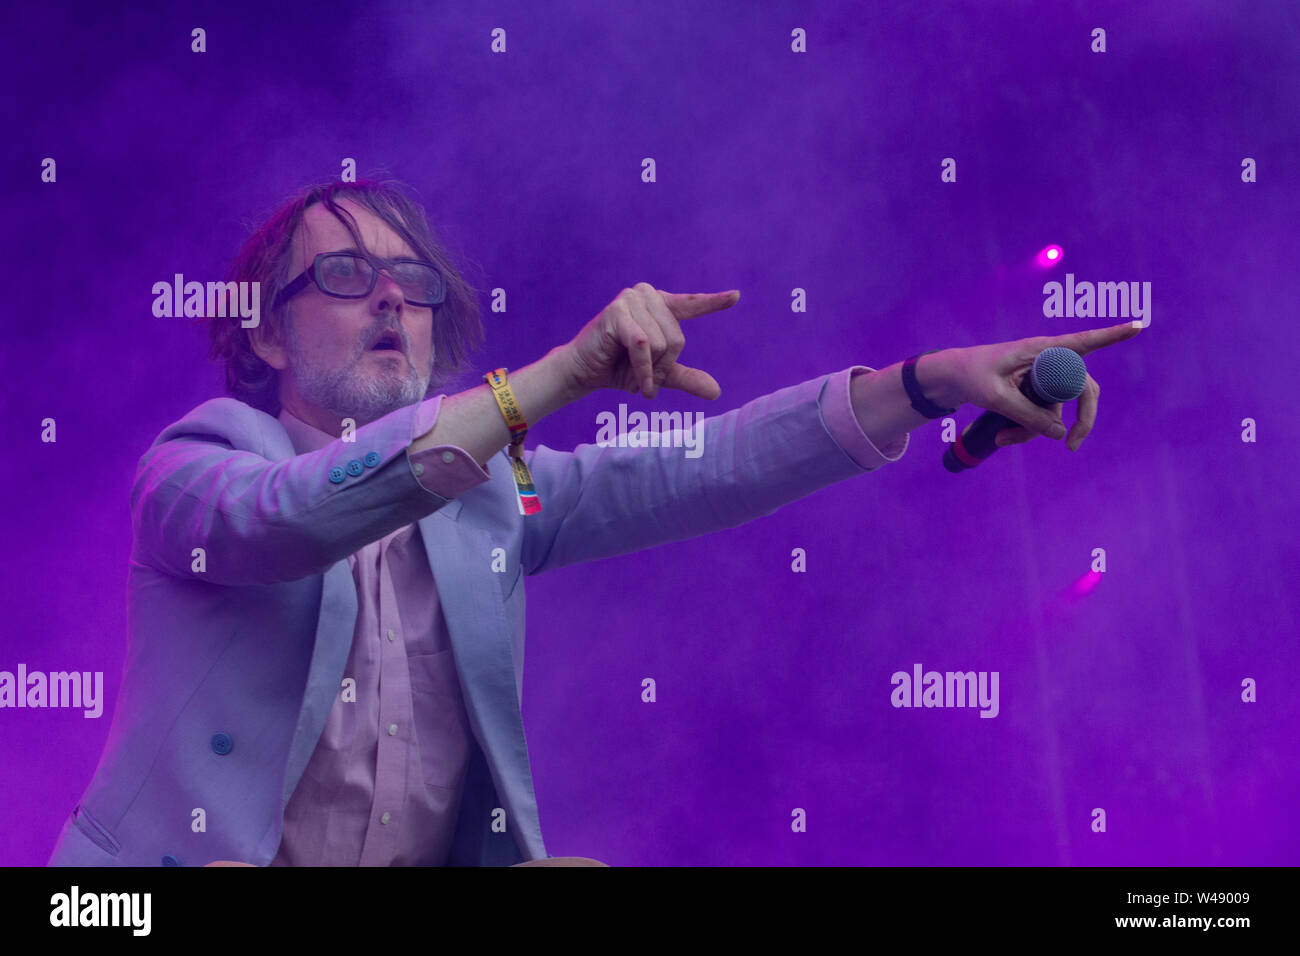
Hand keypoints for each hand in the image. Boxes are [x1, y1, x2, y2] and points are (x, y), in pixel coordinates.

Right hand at [557, 283, 736, 399]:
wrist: (583, 373)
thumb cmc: (619, 369)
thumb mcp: (659, 375)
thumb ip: (685, 378)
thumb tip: (716, 392)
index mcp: (659, 305)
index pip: (691, 304)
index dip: (713, 302)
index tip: (736, 296)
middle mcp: (646, 295)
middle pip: (677, 338)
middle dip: (663, 366)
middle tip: (644, 375)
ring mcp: (630, 299)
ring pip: (662, 343)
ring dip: (651, 369)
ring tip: (634, 373)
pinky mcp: (617, 312)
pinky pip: (644, 345)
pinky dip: (642, 368)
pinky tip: (636, 381)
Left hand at [940, 321, 1140, 450]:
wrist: (951, 378)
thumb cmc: (971, 376)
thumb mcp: (995, 397)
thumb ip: (1026, 415)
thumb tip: (1060, 434)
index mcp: (1041, 350)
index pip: (1083, 343)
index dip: (1111, 336)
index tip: (1137, 326)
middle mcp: (1049, 362)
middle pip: (1083, 390)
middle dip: (1081, 419)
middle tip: (1072, 445)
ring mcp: (1044, 379)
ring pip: (1057, 411)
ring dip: (1033, 431)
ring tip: (1001, 439)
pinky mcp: (1036, 393)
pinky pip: (1043, 416)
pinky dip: (1027, 430)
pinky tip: (1002, 437)